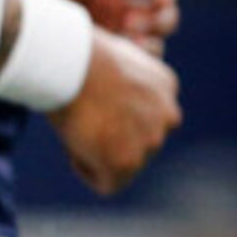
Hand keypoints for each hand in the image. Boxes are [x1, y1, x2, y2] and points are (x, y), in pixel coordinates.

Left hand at [48, 0, 179, 55]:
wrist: (8, 18)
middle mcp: (121, 8)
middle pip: (163, 16)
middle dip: (156, 19)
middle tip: (131, 22)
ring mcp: (115, 35)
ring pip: (152, 42)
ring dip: (146, 43)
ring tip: (124, 41)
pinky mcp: (107, 58)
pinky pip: (132, 64)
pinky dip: (130, 62)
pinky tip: (114, 59)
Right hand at [48, 29, 179, 197]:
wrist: (69, 62)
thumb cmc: (75, 53)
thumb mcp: (111, 57)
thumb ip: (122, 79)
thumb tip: (109, 93)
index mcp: (165, 86)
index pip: (145, 117)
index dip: (112, 115)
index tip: (89, 102)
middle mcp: (167, 115)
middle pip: (138, 144)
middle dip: (112, 138)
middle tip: (80, 119)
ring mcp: (150, 141)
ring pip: (124, 164)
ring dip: (99, 153)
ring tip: (75, 128)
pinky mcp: (126, 162)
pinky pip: (106, 183)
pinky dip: (85, 169)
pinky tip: (71, 144)